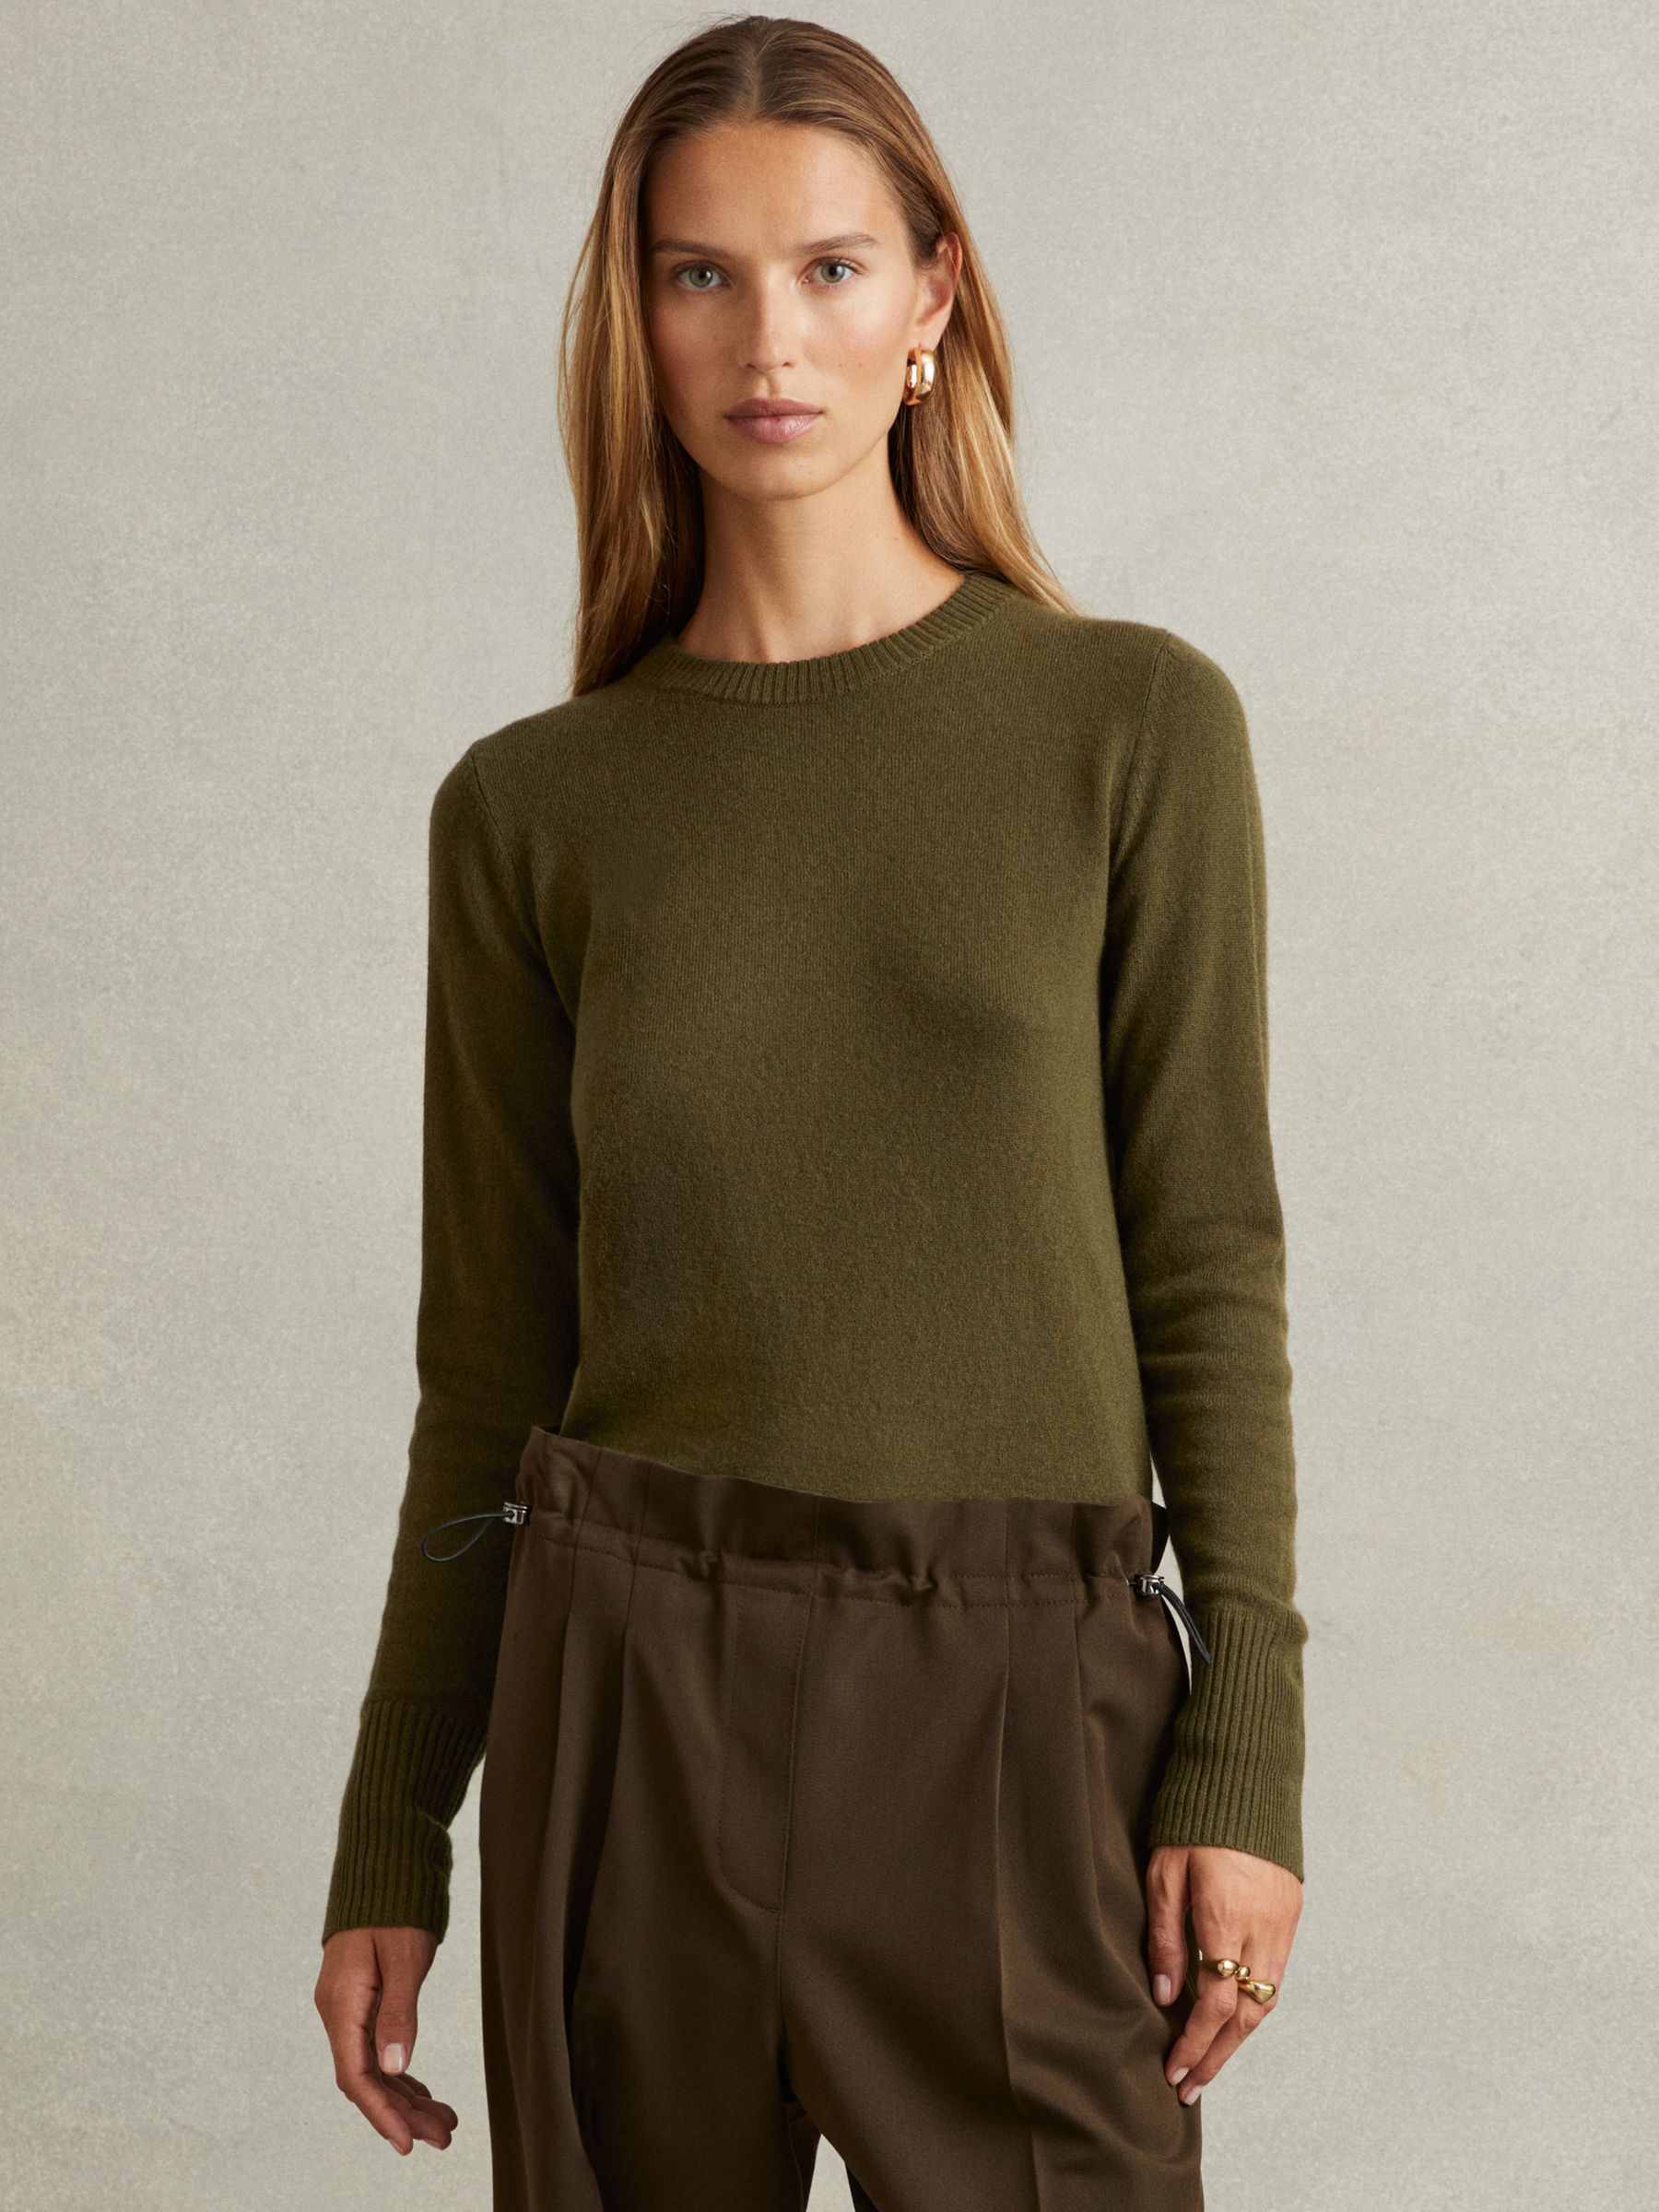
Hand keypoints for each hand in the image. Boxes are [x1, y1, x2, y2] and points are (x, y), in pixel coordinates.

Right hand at [314, 1925, 456, 2153]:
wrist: (384, 1864)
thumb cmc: (396, 1905)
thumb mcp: (404, 1956)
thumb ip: (398, 2011)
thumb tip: (393, 2067)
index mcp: (342, 2004)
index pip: (356, 2075)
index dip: (382, 2113)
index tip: (408, 2143)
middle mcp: (339, 2012)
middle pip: (368, 2078)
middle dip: (403, 2112)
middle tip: (444, 2137)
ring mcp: (348, 2007)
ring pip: (375, 2067)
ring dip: (407, 2097)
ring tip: (444, 2123)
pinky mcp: (362, 2000)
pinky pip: (378, 2049)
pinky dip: (401, 2073)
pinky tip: (423, 2093)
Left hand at [1146, 1843, 1301, 2103]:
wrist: (1245, 1778)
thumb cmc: (1194, 1821)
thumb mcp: (1165, 1874)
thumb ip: (1165, 1937)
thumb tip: (1164, 1996)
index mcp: (1225, 1920)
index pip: (1214, 2005)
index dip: (1194, 2045)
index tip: (1173, 2071)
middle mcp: (1262, 1930)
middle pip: (1244, 2015)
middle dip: (1216, 2057)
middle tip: (1190, 2088)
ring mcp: (1282, 1923)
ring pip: (1265, 2000)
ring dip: (1237, 2037)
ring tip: (1208, 2062)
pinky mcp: (1291, 1913)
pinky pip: (1276, 1975)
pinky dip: (1255, 2005)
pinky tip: (1233, 2018)